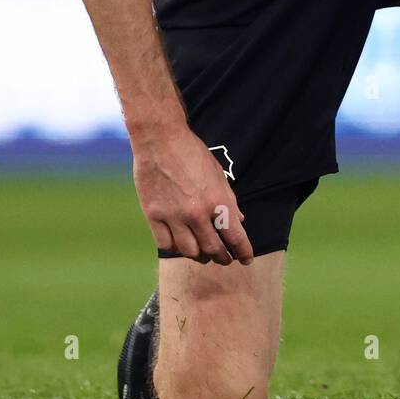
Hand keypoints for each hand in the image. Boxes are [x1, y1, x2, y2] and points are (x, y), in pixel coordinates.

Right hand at [133, 126, 253, 265]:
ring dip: (199, 256)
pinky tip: (180, 244)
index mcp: (217, 200)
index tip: (246, 259)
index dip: (243, 252)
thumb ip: (228, 199)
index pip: (235, 237)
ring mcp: (173, 216)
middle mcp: (196, 213)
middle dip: (222, 257)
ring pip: (190, 251)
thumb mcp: (218, 173)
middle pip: (213, 249)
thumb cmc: (191, 152)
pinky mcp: (153, 215)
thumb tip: (238, 221)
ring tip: (203, 254)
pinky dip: (175, 248)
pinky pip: (166, 244)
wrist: (159, 139)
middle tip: (225, 259)